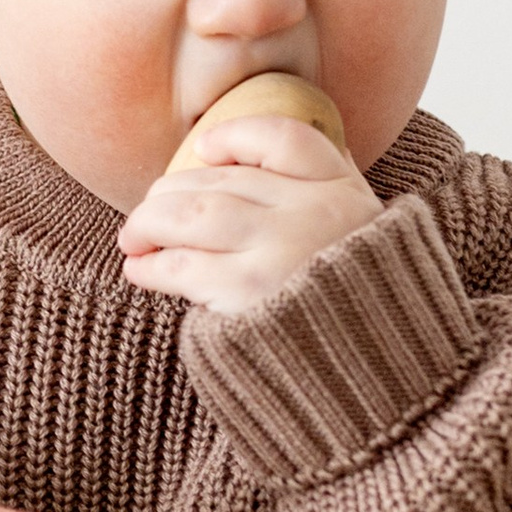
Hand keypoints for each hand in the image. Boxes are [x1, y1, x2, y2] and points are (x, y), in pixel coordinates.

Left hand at [118, 111, 384, 315]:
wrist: (379, 375)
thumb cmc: (355, 310)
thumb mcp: (362, 239)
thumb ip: (322, 199)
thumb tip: (260, 166)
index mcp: (342, 191)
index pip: (285, 139)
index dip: (235, 136)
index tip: (203, 148)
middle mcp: (313, 212)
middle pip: (222, 179)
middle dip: (170, 192)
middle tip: (148, 211)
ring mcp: (281, 249)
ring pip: (192, 213)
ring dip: (149, 223)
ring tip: (132, 239)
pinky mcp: (250, 292)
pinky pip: (180, 264)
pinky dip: (150, 265)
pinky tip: (140, 270)